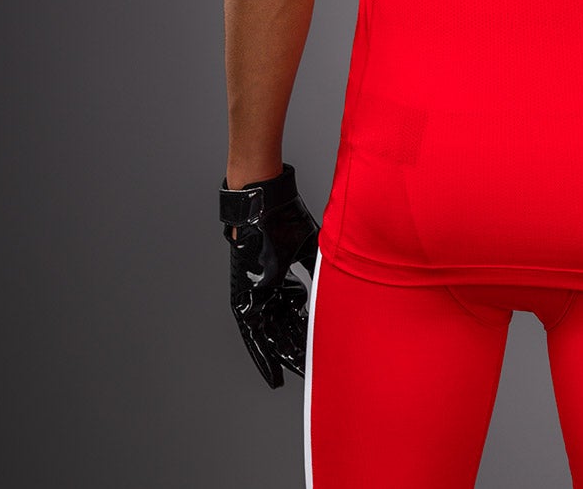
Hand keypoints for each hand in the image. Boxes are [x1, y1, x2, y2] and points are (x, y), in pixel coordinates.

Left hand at [219, 164, 321, 387]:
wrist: (265, 206)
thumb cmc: (286, 220)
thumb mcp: (309, 249)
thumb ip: (320, 269)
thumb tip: (340, 282)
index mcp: (281, 279)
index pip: (295, 315)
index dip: (306, 333)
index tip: (318, 351)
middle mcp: (266, 289)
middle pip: (281, 328)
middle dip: (294, 349)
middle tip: (308, 370)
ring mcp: (252, 293)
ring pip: (266, 333)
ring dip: (277, 355)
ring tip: (291, 376)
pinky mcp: (241, 295)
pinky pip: (250, 331)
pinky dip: (259, 351)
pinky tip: (270, 368)